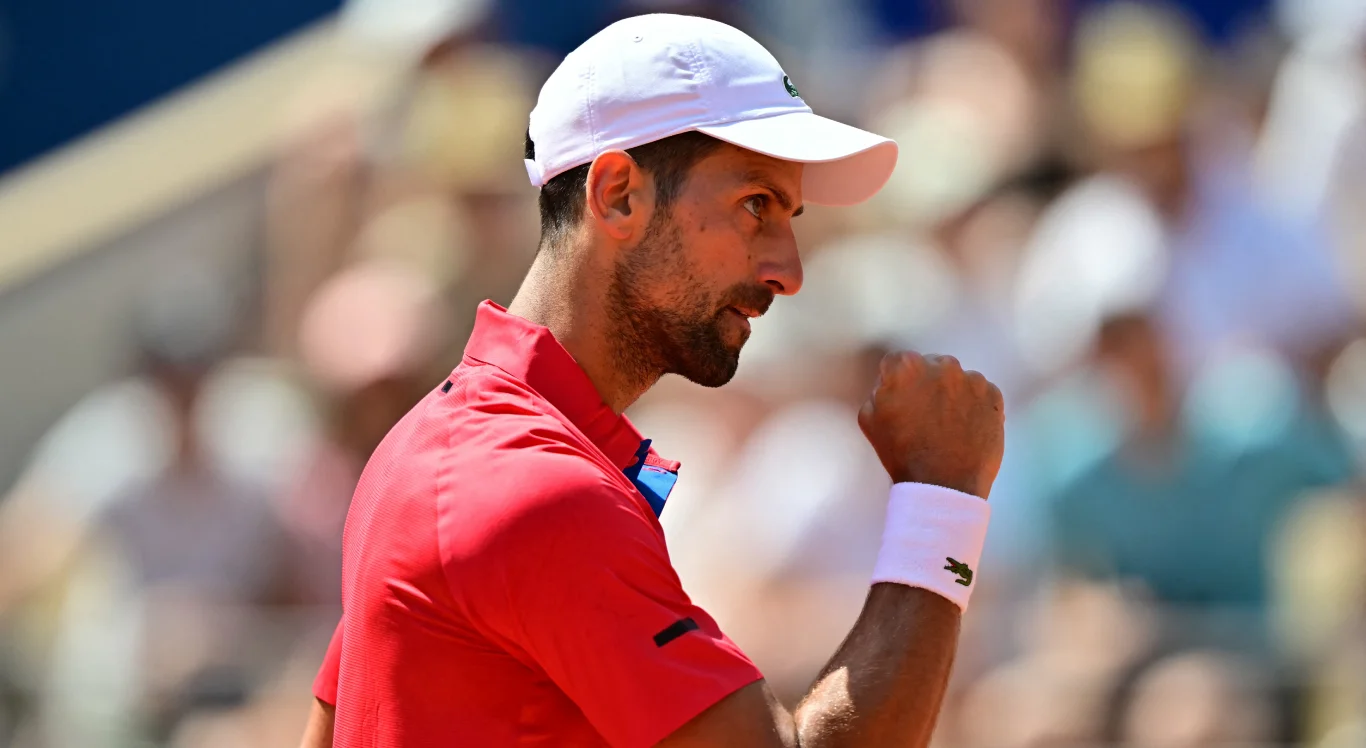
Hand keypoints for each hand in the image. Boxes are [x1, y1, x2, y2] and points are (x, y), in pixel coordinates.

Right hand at [858, 352, 1004, 498]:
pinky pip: (981, 393)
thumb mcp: (869, 420)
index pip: (897, 362)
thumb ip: (878, 392)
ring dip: (952, 394)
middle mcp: (941, 365)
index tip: (902, 398)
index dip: (897, 382)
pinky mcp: (993, 396)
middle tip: (926, 414)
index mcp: (906, 368)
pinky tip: (966, 428)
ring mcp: (971, 380)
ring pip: (957, 380)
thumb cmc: (904, 455)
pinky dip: (975, 406)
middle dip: (927, 384)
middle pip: (931, 366)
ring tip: (948, 425)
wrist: (943, 485)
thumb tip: (890, 387)